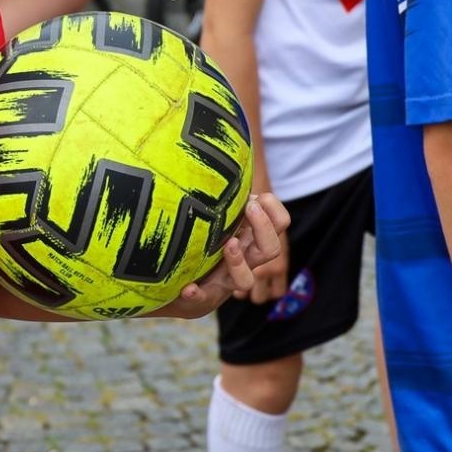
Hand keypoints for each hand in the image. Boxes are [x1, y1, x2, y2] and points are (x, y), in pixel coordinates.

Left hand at [152, 194, 288, 318]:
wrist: (170, 278)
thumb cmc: (197, 236)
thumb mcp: (213, 211)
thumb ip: (222, 193)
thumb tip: (225, 151)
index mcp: (250, 237)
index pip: (280, 225)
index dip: (275, 211)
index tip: (256, 197)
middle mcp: (243, 261)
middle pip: (272, 250)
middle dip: (264, 227)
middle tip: (248, 208)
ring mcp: (224, 281)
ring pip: (246, 279)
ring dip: (240, 261)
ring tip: (228, 244)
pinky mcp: (201, 298)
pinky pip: (202, 300)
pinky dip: (196, 293)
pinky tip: (187, 288)